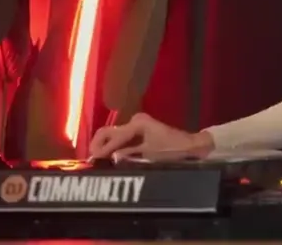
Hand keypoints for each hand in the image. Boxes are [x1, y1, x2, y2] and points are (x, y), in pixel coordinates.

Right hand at [88, 112, 213, 159]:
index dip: (102, 149)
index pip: (114, 137)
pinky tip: (108, 157)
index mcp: (138, 124)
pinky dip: (113, 146)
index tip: (92, 160)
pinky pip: (120, 138)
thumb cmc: (172, 150)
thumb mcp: (149, 155)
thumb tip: (109, 158)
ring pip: (112, 135)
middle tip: (91, 160)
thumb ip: (128, 155)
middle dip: (98, 145)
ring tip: (97, 161)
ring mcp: (137, 125)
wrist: (189, 146)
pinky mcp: (138, 131)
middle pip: (108, 131)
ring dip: (104, 146)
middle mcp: (135, 121)